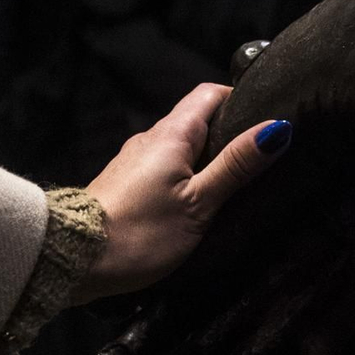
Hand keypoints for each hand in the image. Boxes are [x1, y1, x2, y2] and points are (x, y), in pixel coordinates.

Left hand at [75, 84, 291, 303]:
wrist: (77, 261)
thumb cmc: (141, 232)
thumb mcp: (199, 202)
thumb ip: (235, 166)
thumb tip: (277, 129)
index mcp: (171, 134)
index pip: (210, 94)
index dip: (240, 100)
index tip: (266, 120)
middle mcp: (150, 139)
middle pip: (196, 120)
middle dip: (228, 133)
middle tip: (258, 159)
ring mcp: (134, 161)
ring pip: (179, 147)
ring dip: (206, 159)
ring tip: (233, 185)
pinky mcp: (125, 185)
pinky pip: (163, 168)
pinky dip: (184, 176)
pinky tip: (196, 201)